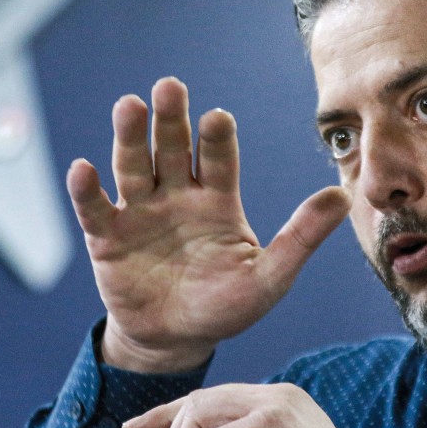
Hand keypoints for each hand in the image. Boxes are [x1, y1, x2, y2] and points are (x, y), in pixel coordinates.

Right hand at [66, 77, 350, 371]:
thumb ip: (302, 237)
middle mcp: (177, 196)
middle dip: (171, 119)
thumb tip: (342, 196)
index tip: (217, 117)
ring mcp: (140, 213)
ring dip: (130, 138)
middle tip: (169, 87)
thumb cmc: (227, 306)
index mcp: (217, 200)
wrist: (177, 340)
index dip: (217, 138)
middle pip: (173, 149)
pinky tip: (84, 169)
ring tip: (129, 107)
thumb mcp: (269, 276)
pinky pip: (97, 210)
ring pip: (134, 167)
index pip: (219, 159)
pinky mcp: (108, 237)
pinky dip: (88, 191)